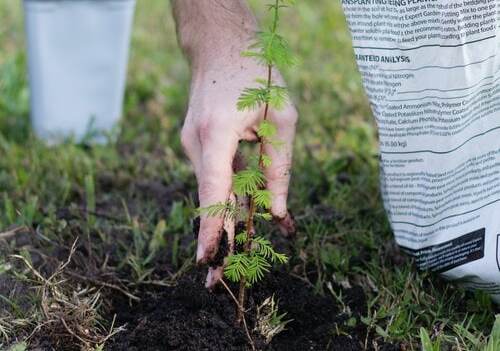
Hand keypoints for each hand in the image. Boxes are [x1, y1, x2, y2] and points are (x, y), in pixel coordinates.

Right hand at [173, 0, 296, 287]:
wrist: (221, 46)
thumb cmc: (256, 74)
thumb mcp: (283, 118)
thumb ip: (279, 167)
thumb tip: (276, 212)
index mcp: (217, 135)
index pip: (212, 190)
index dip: (210, 227)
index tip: (207, 259)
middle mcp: (197, 144)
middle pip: (209, 200)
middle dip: (215, 240)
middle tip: (215, 281)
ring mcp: (193, 145)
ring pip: (214, 190)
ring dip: (228, 218)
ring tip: (243, 249)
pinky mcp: (198, 145)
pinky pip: (215, 176)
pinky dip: (229, 197)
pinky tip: (245, 213)